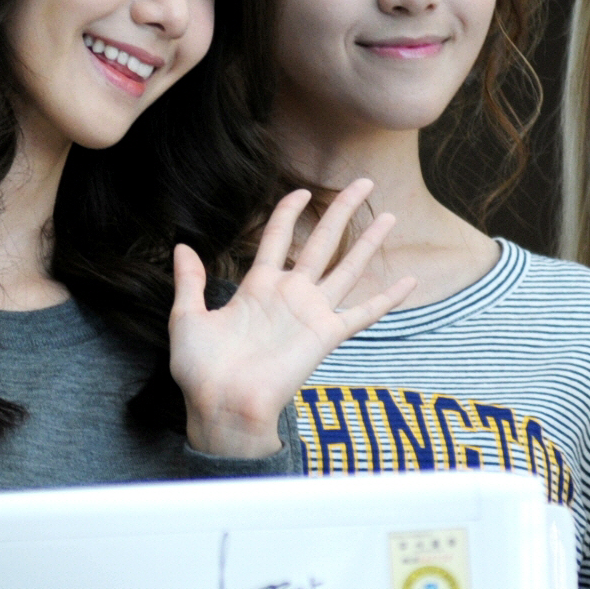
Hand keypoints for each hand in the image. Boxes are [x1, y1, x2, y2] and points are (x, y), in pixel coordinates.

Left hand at [170, 179, 416, 457]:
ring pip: (347, 268)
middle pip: (322, 241)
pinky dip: (387, 298)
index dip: (289, 212)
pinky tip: (409, 281)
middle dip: (342, 210)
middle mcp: (289, 295)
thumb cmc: (201, 370)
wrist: (221, 406)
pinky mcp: (326, 336)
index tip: (300, 190)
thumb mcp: (186, 318)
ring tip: (390, 216)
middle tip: (363, 182)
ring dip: (369, 243)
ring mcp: (310, 313)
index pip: (279, 237)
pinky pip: (363, 313)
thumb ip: (189, 282)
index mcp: (257, 287)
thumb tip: (181, 246)